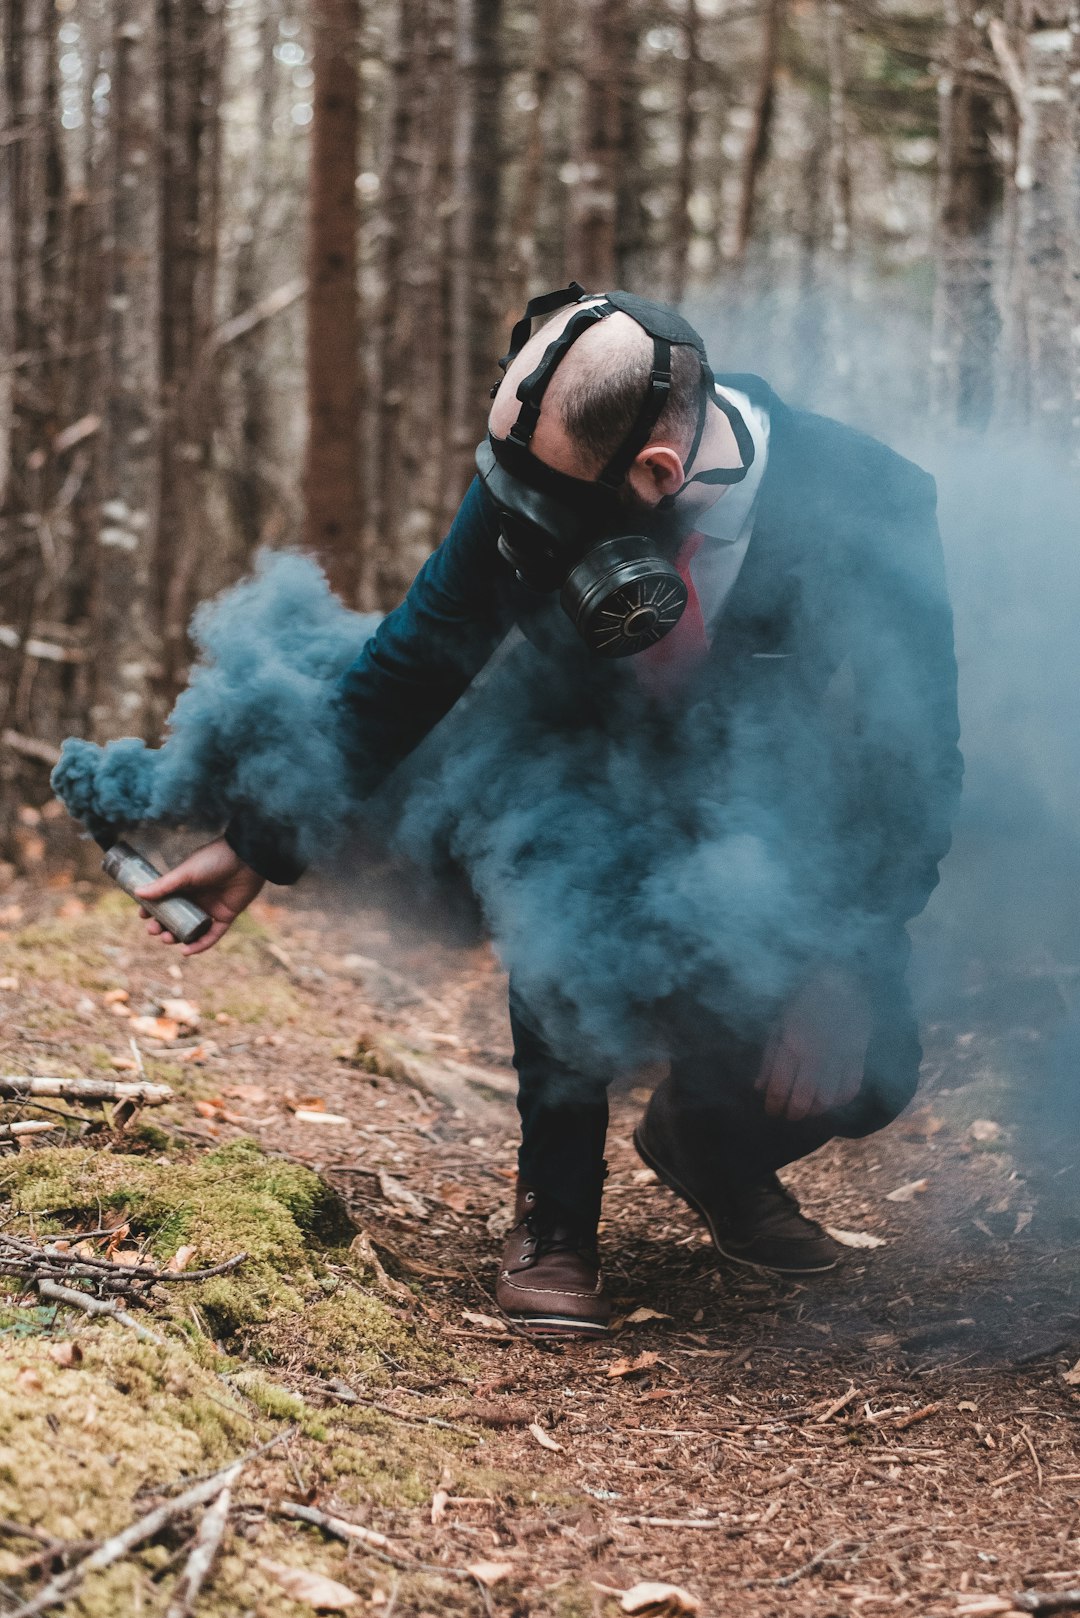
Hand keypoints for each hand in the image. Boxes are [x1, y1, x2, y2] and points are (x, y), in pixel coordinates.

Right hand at [133, 837, 264, 956]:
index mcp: (185, 885)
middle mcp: (197, 898)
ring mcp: (211, 909)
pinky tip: (187, 951)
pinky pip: (212, 935)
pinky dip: (200, 945)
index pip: (165, 901)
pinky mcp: (225, 917)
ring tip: (167, 939)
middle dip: (163, 927)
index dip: (154, 911)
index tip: (143, 917)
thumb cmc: (214, 860)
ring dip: (178, 937)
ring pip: (192, 929)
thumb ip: (164, 885)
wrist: (245, 859)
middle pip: (176, 918)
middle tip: (154, 931)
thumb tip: (137, 893)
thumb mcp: (185, 873)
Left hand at [755, 967, 872, 1122]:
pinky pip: (852, 1087)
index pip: (779, 1087)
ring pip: (828, 1099)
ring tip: (809, 1109)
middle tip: (789, 1116)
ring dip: (816, 1109)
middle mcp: (815, 1055)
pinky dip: (842, 1100)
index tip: (772, 1111)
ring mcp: (839, 1057)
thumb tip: (759, 1087)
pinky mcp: (859, 1055)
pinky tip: (832, 1100)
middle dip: (794, 1113)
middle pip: (803, 1099)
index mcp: (791, 1044)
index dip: (774, 1105)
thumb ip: (769, 1056)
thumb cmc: (804, 997)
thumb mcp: (779, 1021)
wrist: (842, 977)